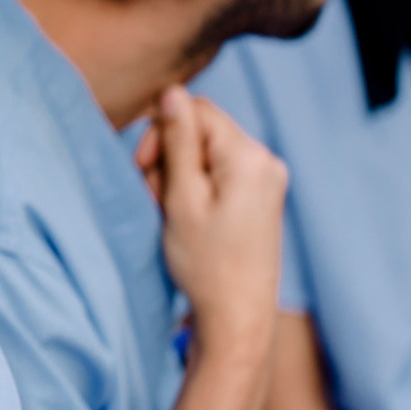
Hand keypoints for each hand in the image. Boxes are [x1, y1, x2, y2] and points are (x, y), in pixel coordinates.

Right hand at [141, 86, 286, 348]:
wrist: (237, 317)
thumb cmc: (206, 263)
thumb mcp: (181, 198)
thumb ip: (177, 141)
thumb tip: (172, 92)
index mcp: (250, 157)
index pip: (196, 110)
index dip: (162, 131)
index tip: (143, 169)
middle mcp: (266, 161)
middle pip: (202, 131)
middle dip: (169, 157)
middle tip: (155, 197)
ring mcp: (267, 180)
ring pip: (207, 153)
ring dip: (179, 175)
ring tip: (171, 213)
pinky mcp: (261, 198)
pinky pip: (220, 173)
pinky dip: (196, 188)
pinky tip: (187, 217)